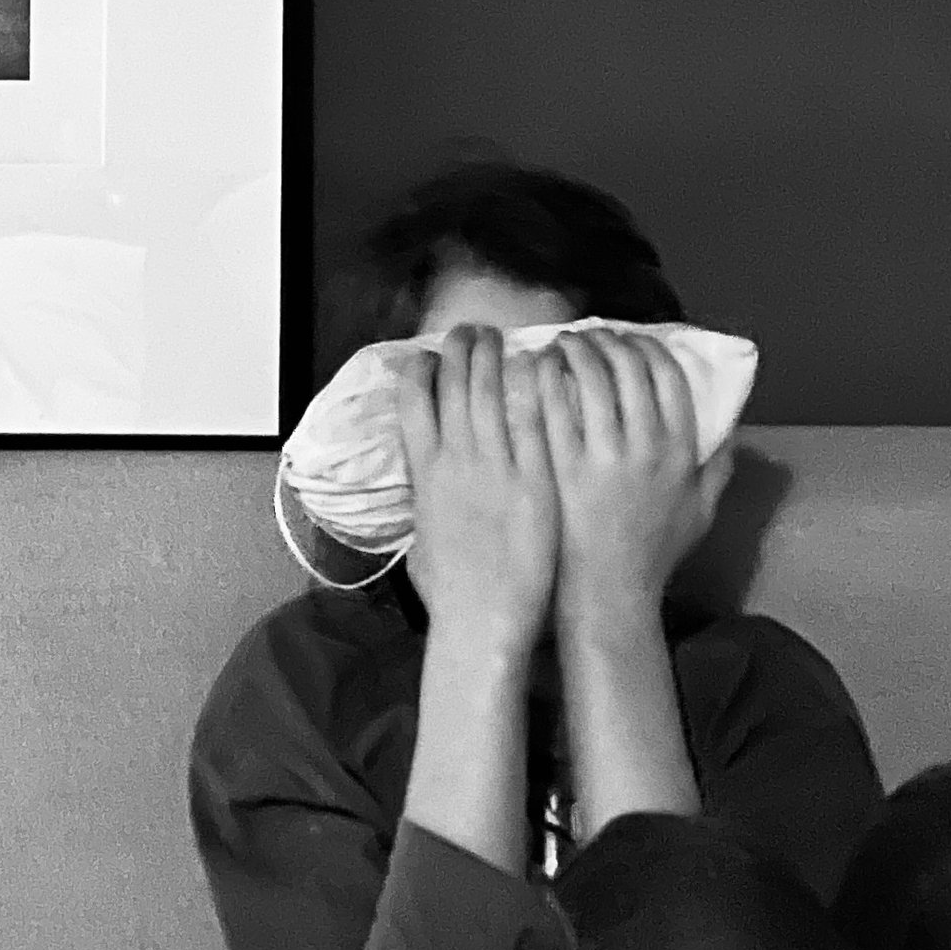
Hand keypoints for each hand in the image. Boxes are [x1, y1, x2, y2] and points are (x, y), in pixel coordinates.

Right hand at [398, 326, 560, 659]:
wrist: (484, 619)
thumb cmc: (449, 588)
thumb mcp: (422, 530)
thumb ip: (427, 494)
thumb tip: (429, 474)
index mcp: (423, 468)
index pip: (414, 395)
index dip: (422, 366)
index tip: (431, 355)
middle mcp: (455, 455)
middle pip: (454, 379)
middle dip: (461, 346)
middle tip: (472, 330)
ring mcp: (495, 463)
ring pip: (491, 387)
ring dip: (493, 354)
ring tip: (499, 337)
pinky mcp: (533, 476)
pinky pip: (532, 415)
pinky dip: (532, 384)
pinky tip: (537, 366)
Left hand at [542, 328, 730, 634]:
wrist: (608, 592)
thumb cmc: (655, 553)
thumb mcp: (703, 512)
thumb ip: (719, 467)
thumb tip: (730, 426)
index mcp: (680, 451)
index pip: (667, 375)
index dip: (646, 347)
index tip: (629, 340)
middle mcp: (647, 446)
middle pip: (628, 365)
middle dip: (607, 338)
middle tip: (590, 334)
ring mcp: (604, 454)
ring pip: (591, 374)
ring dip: (576, 347)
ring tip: (563, 343)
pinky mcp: (564, 463)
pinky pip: (554, 400)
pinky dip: (546, 373)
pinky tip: (539, 367)